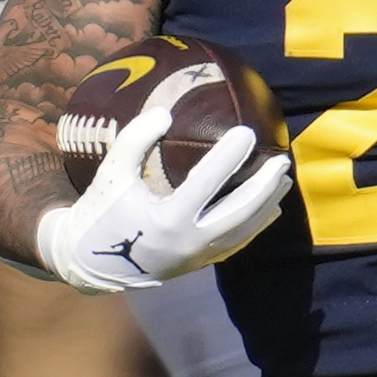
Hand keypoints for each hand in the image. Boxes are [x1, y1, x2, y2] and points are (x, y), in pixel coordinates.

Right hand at [35, 92, 293, 293]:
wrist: (92, 262)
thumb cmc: (101, 210)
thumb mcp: (111, 173)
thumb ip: (134, 140)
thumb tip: (165, 113)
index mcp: (167, 220)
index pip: (207, 184)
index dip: (229, 156)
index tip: (248, 132)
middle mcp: (189, 241)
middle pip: (240, 211)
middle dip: (265, 185)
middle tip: (282, 159)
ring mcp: (198, 256)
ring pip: (244, 230)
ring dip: (267, 204)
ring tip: (284, 179)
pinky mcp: (199, 263)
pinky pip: (236, 243)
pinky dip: (256, 224)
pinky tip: (269, 208)